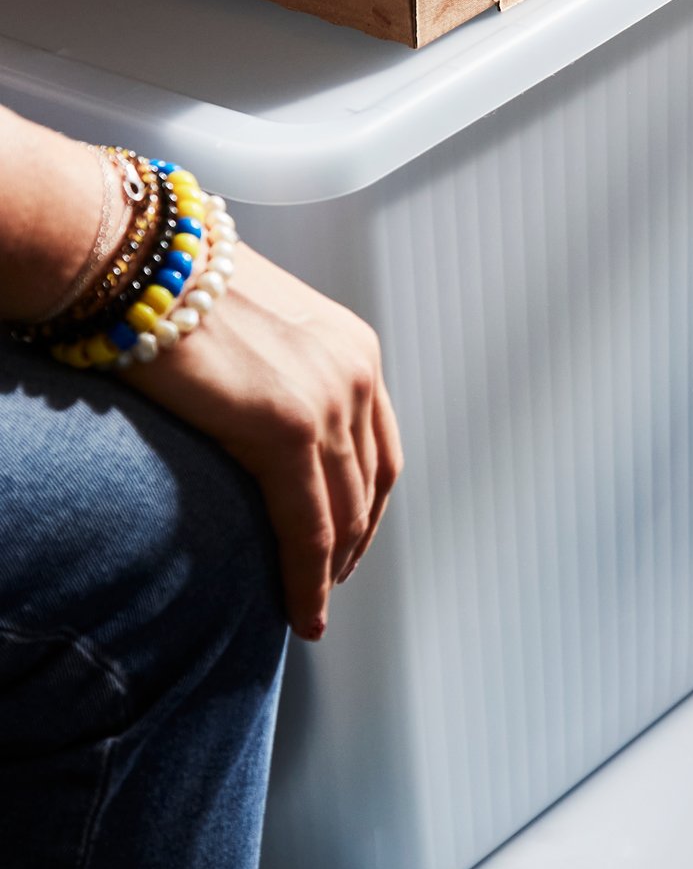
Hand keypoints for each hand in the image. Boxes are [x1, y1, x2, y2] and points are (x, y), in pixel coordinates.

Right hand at [122, 244, 402, 641]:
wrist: (136, 257)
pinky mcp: (290, 429)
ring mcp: (330, 399)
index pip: (378, 444)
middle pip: (369, 483)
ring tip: (312, 610)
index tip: (350, 541)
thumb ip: (277, 372)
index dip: (366, 502)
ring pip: (344, 513)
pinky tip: (302, 611)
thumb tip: (263, 420)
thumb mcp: (254, 328)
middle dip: (352, 541)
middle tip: (328, 585)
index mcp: (354, 345)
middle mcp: (357, 370)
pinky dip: (309, 578)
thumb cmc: (175, 286)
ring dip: (332, 571)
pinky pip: (308, 526)